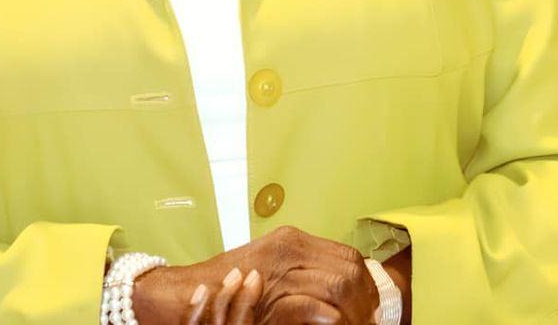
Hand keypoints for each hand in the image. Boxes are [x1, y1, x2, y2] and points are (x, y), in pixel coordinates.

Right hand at [131, 226, 379, 324]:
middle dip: (365, 300)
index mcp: (292, 240)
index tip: (372, 307)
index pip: (348, 256)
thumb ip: (301, 273)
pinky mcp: (272, 295)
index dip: (367, 284)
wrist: (186, 296)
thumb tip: (342, 295)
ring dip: (354, 314)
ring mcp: (280, 270)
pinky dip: (334, 322)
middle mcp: (289, 247)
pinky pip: (319, 309)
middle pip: (350, 269)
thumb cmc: (226, 291)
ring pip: (340, 287)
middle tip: (368, 321)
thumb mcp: (268, 272)